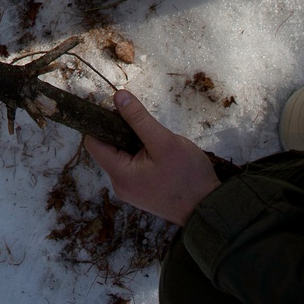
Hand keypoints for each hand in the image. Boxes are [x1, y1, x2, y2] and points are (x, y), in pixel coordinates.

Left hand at [84, 91, 220, 226]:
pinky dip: (141, 154)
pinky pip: (133, 166)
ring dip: (134, 142)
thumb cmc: (187, 176)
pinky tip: (159, 153)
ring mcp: (131, 190)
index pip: (94, 142)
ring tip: (156, 140)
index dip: (101, 122)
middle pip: (108, 148)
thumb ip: (138, 118)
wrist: (209, 208)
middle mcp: (120, 184)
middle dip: (122, 131)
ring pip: (122, 156)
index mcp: (119, 174)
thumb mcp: (164, 141)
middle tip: (146, 126)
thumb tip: (117, 95)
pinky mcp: (142, 191)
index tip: (118, 109)